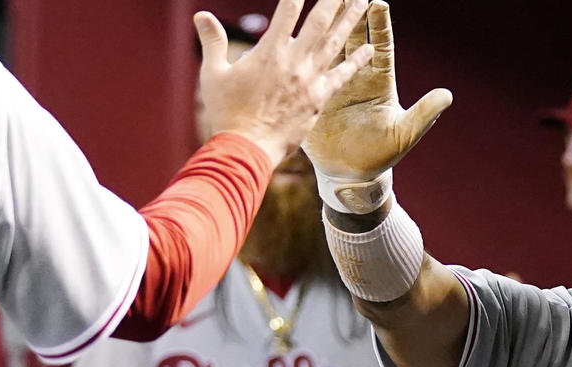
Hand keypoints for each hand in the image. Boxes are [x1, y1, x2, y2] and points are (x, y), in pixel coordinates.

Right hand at [195, 0, 374, 168]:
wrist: (247, 147)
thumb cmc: (226, 112)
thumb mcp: (214, 74)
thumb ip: (213, 42)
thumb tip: (201, 14)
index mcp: (268, 52)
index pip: (287, 11)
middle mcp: (294, 62)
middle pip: (319, 22)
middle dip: (334, 0)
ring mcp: (309, 80)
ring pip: (335, 43)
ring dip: (351, 20)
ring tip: (364, 1)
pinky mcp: (319, 99)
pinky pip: (342, 76)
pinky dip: (357, 61)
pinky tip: (370, 48)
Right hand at [302, 1, 453, 179]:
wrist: (351, 175)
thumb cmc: (381, 154)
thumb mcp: (405, 134)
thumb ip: (425, 113)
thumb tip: (447, 95)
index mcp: (378, 82)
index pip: (379, 46)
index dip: (378, 26)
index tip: (378, 3)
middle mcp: (355, 77)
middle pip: (352, 38)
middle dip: (350, 13)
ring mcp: (331, 84)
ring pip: (327, 48)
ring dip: (324, 26)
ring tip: (322, 3)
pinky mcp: (313, 95)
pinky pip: (306, 70)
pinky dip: (301, 52)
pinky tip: (293, 33)